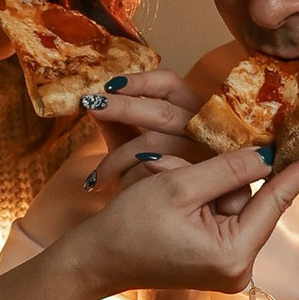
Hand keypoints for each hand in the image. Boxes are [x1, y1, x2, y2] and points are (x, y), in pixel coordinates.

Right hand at [72, 133, 298, 294]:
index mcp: (234, 254)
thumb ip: (229, 167)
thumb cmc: (128, 227)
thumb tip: (270, 150)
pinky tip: (179, 196)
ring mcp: (229, 266)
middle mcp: (239, 267)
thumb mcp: (179, 187)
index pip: (278, 199)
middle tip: (197, 165)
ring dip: (212, 184)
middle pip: (254, 200)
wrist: (96, 260)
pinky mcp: (217, 259)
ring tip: (171, 188)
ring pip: (238, 203)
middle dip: (229, 174)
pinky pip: (225, 214)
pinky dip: (208, 196)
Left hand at [74, 67, 206, 205]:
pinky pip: (157, 177)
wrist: (187, 219)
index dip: (142, 81)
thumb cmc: (160, 172)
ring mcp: (207, 156)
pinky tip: (105, 186)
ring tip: (96, 176)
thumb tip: (92, 104)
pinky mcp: (201, 181)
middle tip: (92, 107)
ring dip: (119, 158)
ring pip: (158, 146)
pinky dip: (128, 180)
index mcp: (192, 109)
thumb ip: (119, 125)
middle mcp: (204, 129)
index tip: (110, 85)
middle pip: (165, 113)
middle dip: (124, 108)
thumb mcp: (139, 144)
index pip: (171, 84)